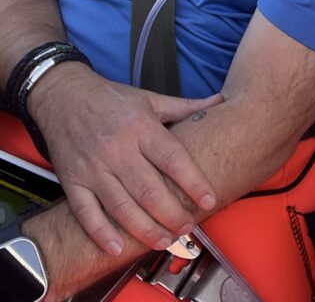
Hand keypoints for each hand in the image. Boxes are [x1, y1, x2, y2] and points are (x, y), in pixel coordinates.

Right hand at [28, 63, 221, 254]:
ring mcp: (93, 167)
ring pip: (121, 206)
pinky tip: (118, 248)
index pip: (172, 158)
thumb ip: (185, 106)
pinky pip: (86, 212)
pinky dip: (101, 232)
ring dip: (144, 229)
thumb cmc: (112, 99)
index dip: (192, 181)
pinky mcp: (72, 181)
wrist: (64, 96)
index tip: (208, 199)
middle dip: (171, 213)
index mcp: (140, 126)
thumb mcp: (150, 98)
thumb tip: (220, 100)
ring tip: (164, 240)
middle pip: (148, 189)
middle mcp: (117, 148)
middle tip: (188, 228)